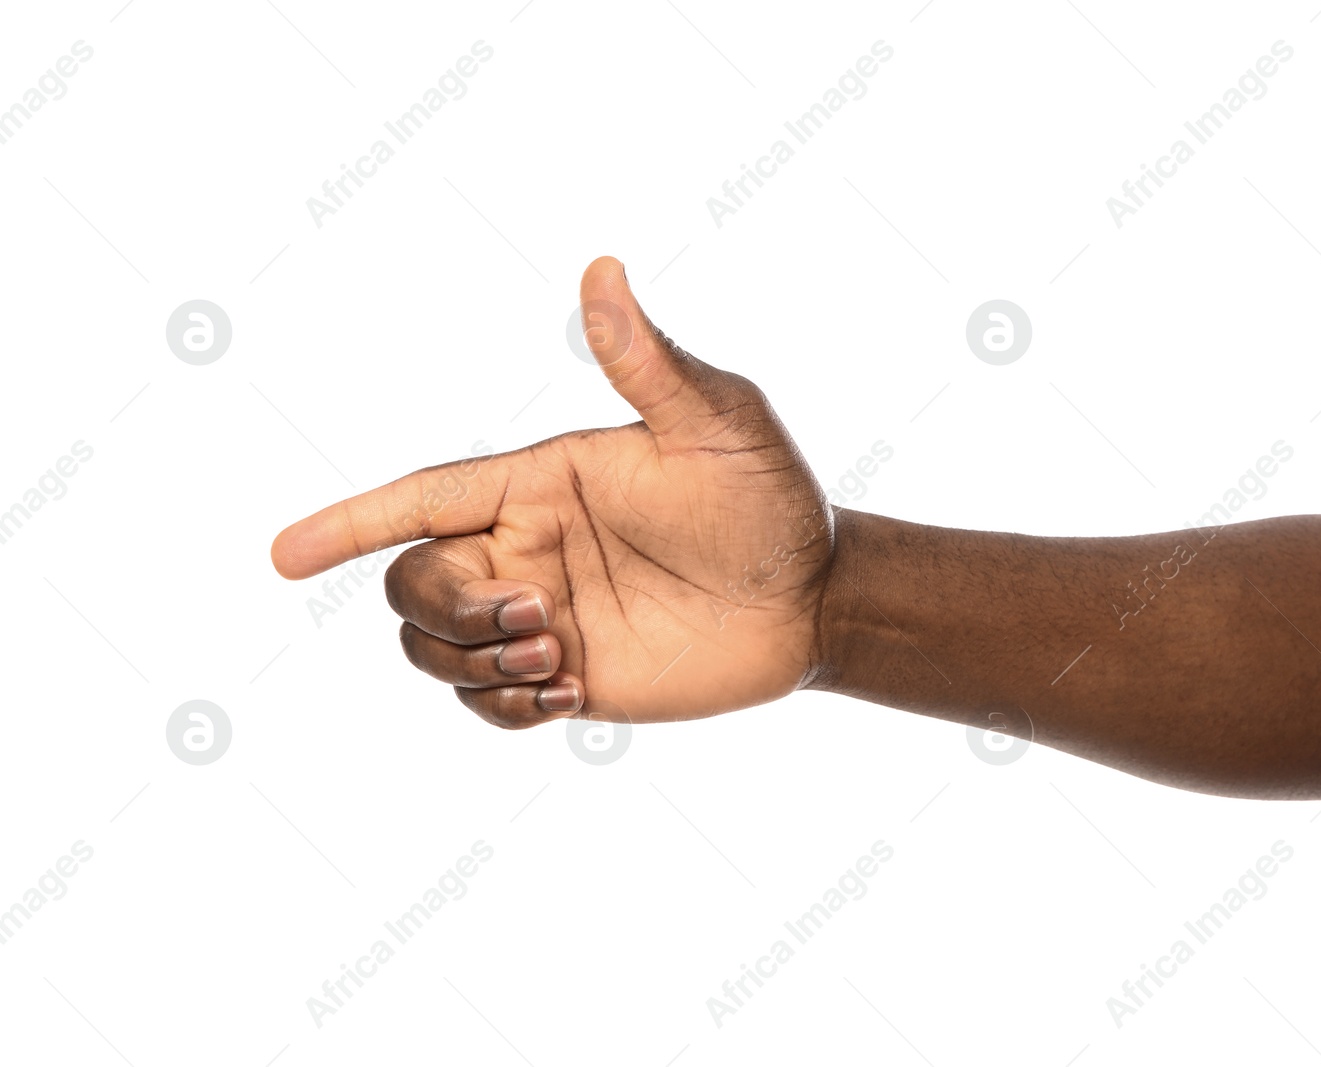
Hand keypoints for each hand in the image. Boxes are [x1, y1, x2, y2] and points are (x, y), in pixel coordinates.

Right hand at [271, 257, 835, 728]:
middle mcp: (525, 548)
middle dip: (450, 611)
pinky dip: (502, 709)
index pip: (421, 498)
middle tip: (543, 618)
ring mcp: (542, 615)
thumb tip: (603, 268)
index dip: (349, 522)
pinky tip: (567, 694)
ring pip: (433, 649)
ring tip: (561, 659)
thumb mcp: (717, 423)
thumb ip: (649, 362)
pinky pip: (486, 705)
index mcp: (539, 482)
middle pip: (412, 585)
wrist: (813, 596)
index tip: (281, 557)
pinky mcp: (566, 677)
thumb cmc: (767, 498)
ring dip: (474, 664)